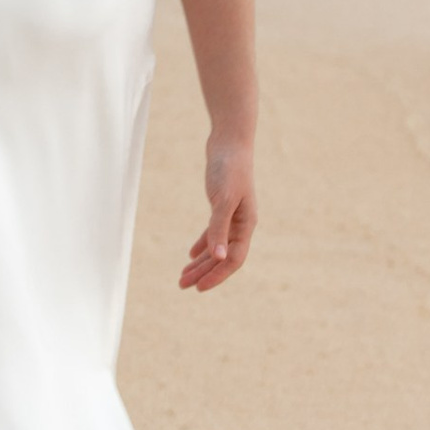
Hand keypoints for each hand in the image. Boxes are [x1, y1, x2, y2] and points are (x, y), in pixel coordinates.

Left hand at [180, 134, 255, 291]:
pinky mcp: (222, 206)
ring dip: (201, 262)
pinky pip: (213, 233)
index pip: (233, 259)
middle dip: (204, 273)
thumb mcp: (222, 199)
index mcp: (246, 225)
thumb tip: (218, 257)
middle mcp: (241, 224)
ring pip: (216, 247)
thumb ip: (219, 228)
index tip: (198, 288)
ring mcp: (232, 216)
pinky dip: (202, 245)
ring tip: (182, 276)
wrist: (229, 142)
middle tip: (183, 286)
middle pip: (223, 257)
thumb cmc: (229, 168)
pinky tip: (191, 255)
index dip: (217, 275)